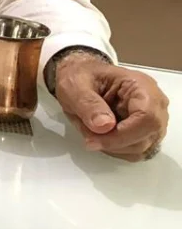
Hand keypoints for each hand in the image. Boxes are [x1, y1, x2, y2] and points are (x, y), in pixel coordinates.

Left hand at [54, 53, 168, 160]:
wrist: (81, 78)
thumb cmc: (80, 77)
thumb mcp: (74, 86)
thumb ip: (88, 104)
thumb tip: (104, 125)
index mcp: (140, 86)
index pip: (147, 117)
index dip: (122, 135)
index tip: (94, 140)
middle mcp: (153, 103)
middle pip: (146, 136)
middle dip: (113, 141)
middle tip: (87, 133)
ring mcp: (151, 119)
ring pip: (141, 148)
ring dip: (112, 146)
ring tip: (92, 131)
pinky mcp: (144, 132)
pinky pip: (135, 151)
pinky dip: (115, 149)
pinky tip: (101, 136)